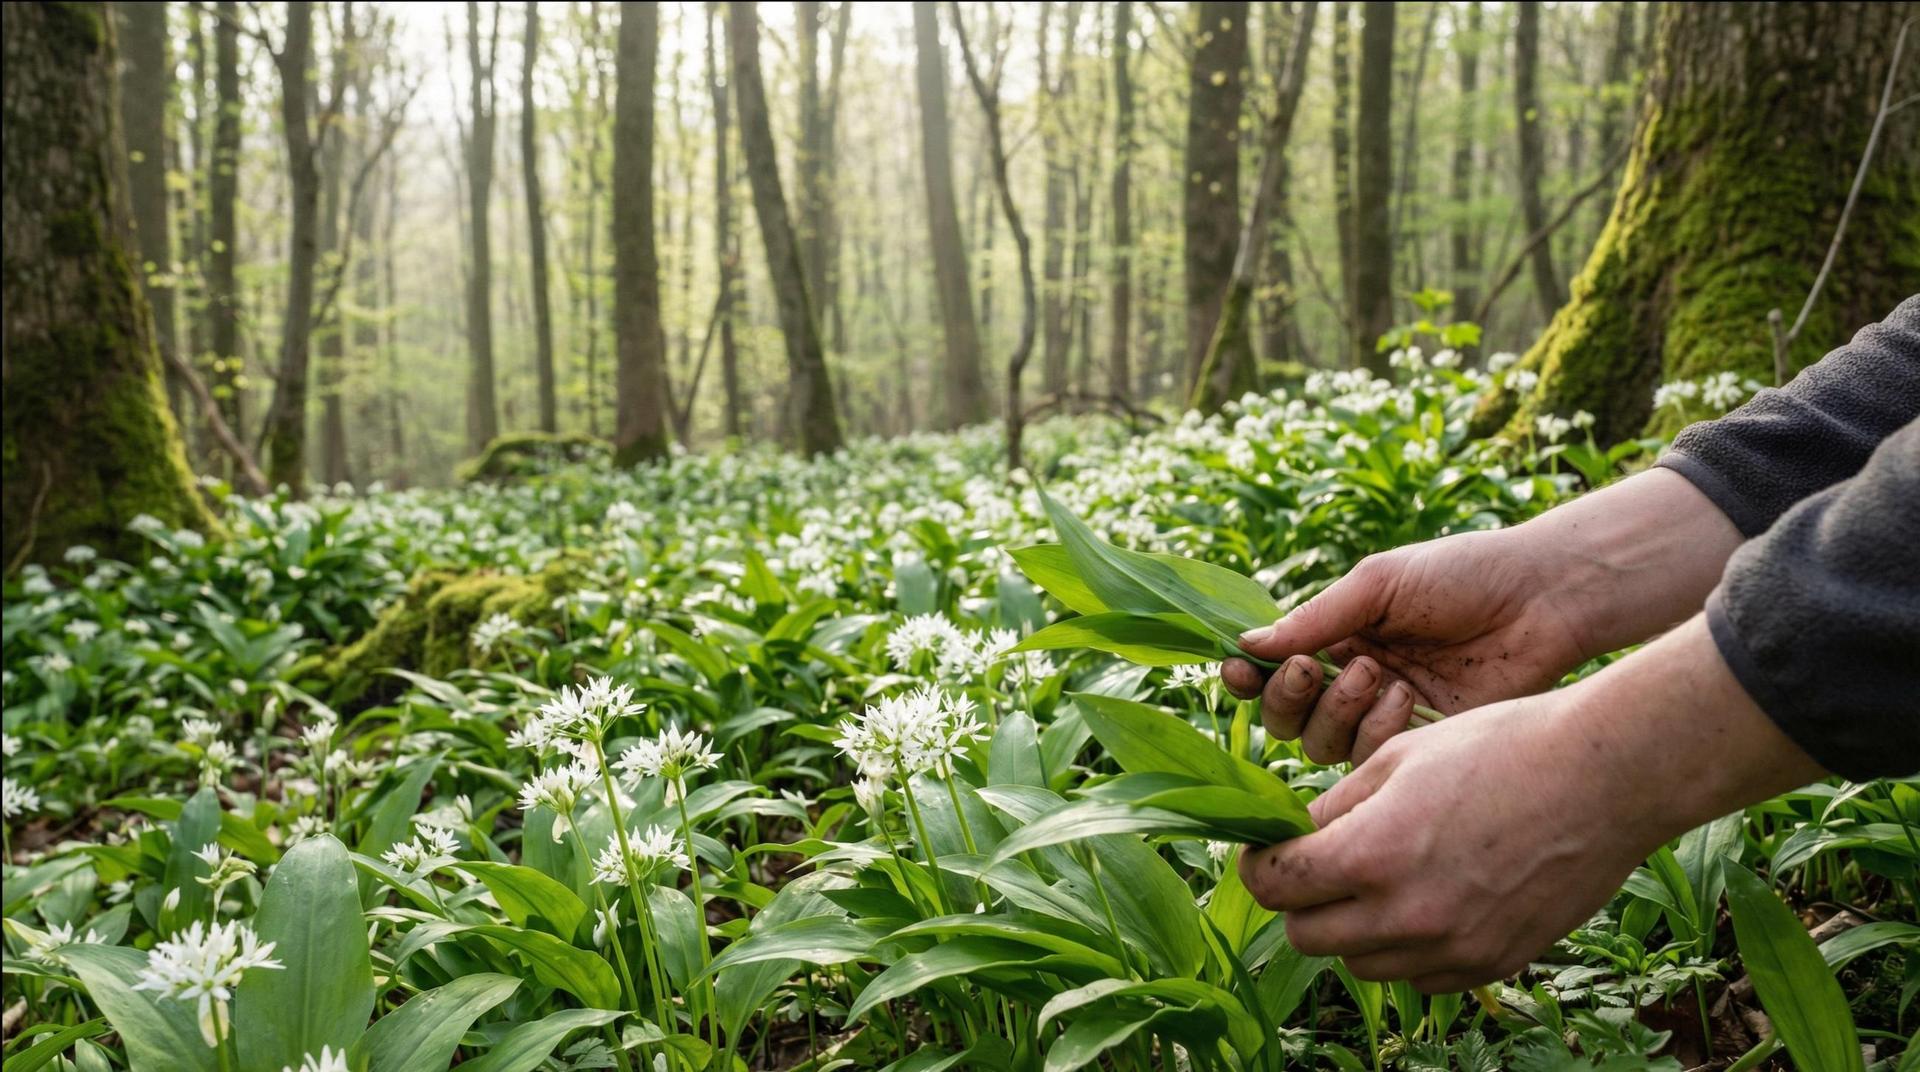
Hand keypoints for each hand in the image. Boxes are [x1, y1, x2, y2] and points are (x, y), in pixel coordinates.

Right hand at [1222, 468, 1745, 765]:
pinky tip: (1410, 695)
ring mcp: (1386, 718)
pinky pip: (1370, 758)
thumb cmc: (1464, 575)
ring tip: (1379, 674)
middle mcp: (1352, 682)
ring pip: (1322, 745)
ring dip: (1338, 710)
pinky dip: (1379, 729)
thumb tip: (1246, 646)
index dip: (1249, 676)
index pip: (1271, 668)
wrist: (1543, 600)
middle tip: (1311, 670)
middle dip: (1289, 698)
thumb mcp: (1380, 584)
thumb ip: (1314, 618)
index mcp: (1337, 638)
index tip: (1237, 669)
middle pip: (1287, 718)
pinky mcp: (1422, 748)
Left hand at [1236, 614, 1825, 992]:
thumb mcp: (1400, 756)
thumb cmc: (1503, 746)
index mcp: (1373, 853)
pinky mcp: (1492, 962)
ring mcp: (1453, 948)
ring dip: (1352, 928)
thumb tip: (1295, 833)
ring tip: (1378, 878)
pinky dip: (1405, 948)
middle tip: (1317, 864)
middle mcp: (1407, 914)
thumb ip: (1337, 805)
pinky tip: (1425, 900)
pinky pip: (1419, 977)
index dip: (1260, 864)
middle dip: (1300, 900)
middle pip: (1308, 936)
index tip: (1267, 848)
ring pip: (1360, 964)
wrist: (1607, 776)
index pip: (1275, 887)